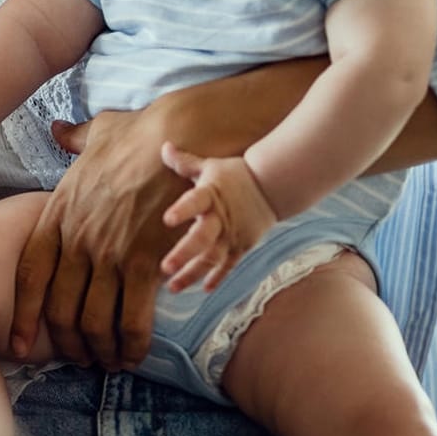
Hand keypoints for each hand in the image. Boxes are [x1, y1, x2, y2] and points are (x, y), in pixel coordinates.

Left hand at [9, 111, 185, 368]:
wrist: (179, 136)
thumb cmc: (139, 135)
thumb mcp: (94, 134)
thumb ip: (72, 140)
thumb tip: (58, 130)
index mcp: (57, 214)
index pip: (29, 275)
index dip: (24, 315)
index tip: (20, 343)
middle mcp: (76, 239)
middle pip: (58, 308)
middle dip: (66, 343)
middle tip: (79, 359)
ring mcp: (108, 253)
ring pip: (93, 320)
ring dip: (99, 350)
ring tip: (108, 363)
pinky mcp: (144, 262)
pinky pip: (132, 317)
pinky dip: (131, 343)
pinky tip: (135, 354)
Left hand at [159, 143, 277, 291]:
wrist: (272, 186)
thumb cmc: (235, 175)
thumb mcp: (209, 166)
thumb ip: (185, 162)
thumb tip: (163, 146)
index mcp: (210, 195)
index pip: (194, 202)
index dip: (182, 210)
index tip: (167, 219)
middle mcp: (221, 218)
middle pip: (202, 238)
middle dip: (184, 254)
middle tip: (165, 268)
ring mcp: (232, 235)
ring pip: (212, 258)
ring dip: (192, 273)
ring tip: (173, 286)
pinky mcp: (242, 246)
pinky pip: (229, 265)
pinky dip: (217, 277)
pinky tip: (204, 289)